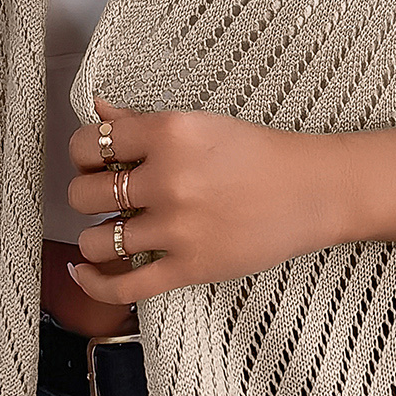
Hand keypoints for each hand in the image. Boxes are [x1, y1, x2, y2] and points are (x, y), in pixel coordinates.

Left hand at [66, 95, 345, 302]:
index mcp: (169, 133)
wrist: (312, 192)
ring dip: (93, 239)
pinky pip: (123, 287)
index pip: (89, 144)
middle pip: (84, 194)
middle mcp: (169, 179)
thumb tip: (96, 108)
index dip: (82, 155)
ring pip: (96, 242)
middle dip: (86, 196)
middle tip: (104, 197)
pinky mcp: (191, 267)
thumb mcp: (198, 124)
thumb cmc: (257, 154)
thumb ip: (141, 121)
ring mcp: (179, 227)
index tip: (94, 162)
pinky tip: (84, 273)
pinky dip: (94, 284)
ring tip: (107, 233)